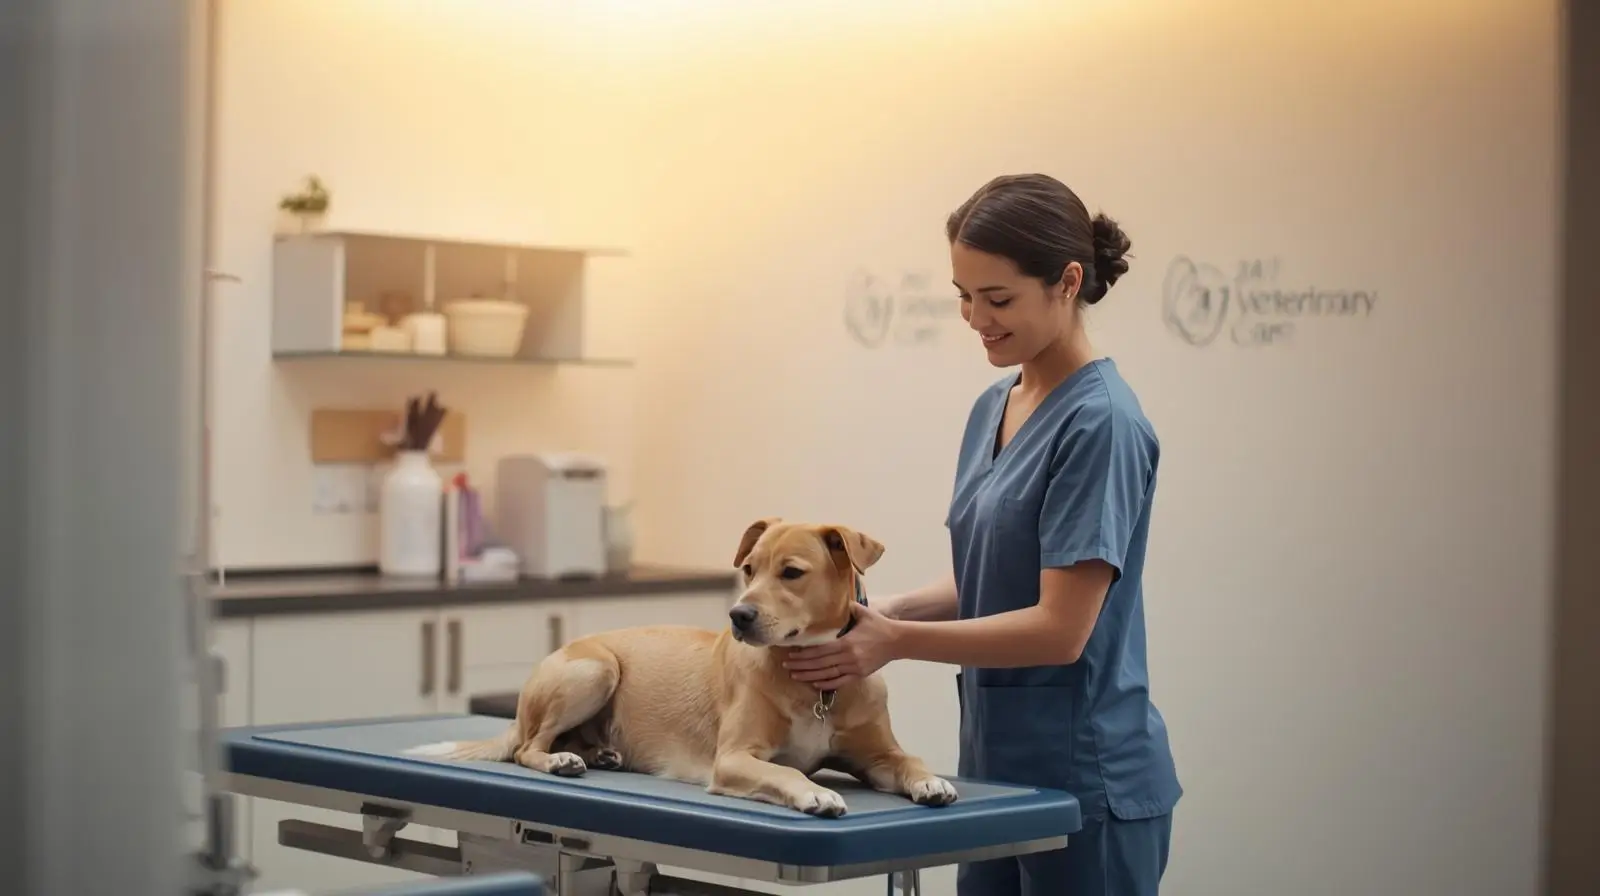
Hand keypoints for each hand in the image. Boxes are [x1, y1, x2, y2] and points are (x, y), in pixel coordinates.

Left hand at [783, 602, 899, 690]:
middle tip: (786, 666)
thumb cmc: (879, 626)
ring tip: (795, 676)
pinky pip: (839, 682)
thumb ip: (848, 607)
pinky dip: (826, 684)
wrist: (898, 641)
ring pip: (827, 675)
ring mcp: (854, 668)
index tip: (791, 655)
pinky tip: (814, 684)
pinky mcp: (859, 675)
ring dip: (809, 676)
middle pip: (820, 664)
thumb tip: (836, 599)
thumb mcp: (864, 613)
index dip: (804, 655)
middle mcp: (849, 657)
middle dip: (801, 666)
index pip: (820, 651)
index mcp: (847, 643)